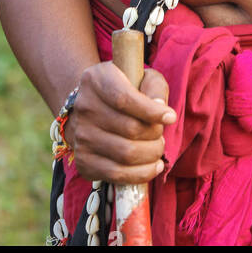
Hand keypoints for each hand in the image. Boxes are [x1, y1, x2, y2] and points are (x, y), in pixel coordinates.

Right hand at [67, 61, 175, 183]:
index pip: (125, 100)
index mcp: (96, 80)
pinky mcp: (83, 161)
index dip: (151, 111)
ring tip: (158, 148)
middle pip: (129, 129)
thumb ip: (154, 87)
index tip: (170, 117)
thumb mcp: (140, 77)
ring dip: (151, 154)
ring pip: (126, 154)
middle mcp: (85, 108)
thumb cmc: (123, 91)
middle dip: (155, 135)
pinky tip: (154, 165)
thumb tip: (162, 110)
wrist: (90, 109)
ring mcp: (81, 136)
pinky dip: (142, 173)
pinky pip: (117, 174)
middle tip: (161, 135)